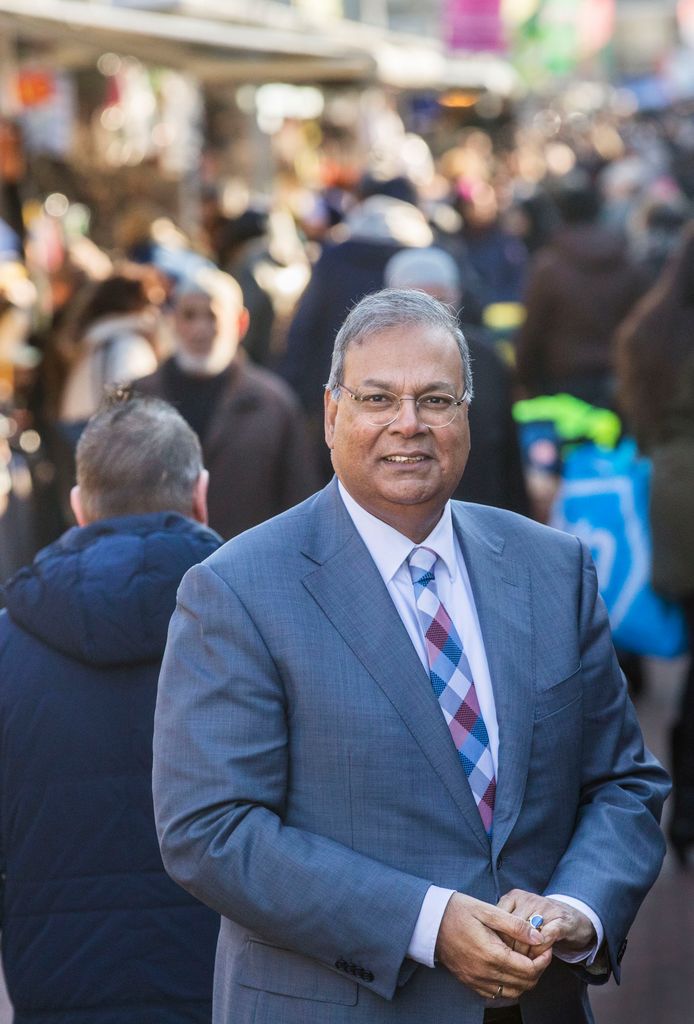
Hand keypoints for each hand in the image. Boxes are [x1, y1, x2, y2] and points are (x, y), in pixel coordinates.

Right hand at [435, 892, 551, 999]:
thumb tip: (538, 936)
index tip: (546, 947)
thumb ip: (515, 925)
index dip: (543, 960)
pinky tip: (508, 969)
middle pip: (524, 984)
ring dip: (524, 980)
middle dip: (537, 970)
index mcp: (491, 954)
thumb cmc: (457, 911)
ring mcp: (475, 980)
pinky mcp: (469, 982)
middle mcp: (484, 972)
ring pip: (512, 992)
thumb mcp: (487, 910)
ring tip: (526, 960)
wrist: (429, 920)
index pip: (529, 969)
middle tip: (539, 953)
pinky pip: (495, 993)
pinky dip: (508, 986)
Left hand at [496, 889, 595, 959]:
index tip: (496, 953)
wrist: (572, 917)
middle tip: (509, 963)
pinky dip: (540, 950)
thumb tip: (484, 940)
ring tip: (523, 963)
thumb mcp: (517, 915)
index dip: (497, 939)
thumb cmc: (538, 920)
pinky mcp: (561, 920)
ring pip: (527, 935)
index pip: (499, 919)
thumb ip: (502, 923)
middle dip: (510, 949)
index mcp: (514, 896)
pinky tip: (538, 958)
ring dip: (525, 953)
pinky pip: (546, 937)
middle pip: (512, 928)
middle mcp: (529, 899)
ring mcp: (545, 908)